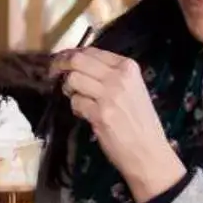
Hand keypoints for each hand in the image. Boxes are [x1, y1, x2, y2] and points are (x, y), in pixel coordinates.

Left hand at [56, 47, 186, 202]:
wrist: (149, 151)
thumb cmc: (141, 121)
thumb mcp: (133, 89)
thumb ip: (111, 74)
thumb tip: (78, 64)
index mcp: (128, 67)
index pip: (92, 51)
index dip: (72, 54)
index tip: (62, 60)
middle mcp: (119, 77)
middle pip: (78, 60)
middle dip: (60, 64)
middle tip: (53, 72)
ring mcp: (110, 95)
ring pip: (73, 79)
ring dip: (68, 89)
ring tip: (76, 98)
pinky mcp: (100, 114)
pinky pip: (75, 102)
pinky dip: (75, 107)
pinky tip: (85, 114)